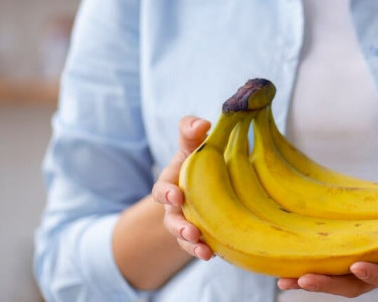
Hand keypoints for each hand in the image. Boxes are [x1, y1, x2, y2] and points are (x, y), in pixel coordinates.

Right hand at [152, 116, 213, 259]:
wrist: (209, 181)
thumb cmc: (197, 160)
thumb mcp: (192, 144)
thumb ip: (191, 131)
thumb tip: (202, 123)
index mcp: (172, 184)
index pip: (162, 191)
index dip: (167, 194)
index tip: (176, 196)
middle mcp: (176, 208)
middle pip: (172, 221)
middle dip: (179, 227)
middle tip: (190, 231)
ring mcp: (188, 224)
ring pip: (185, 238)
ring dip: (192, 244)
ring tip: (203, 250)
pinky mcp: (203, 236)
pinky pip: (200, 247)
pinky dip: (205, 251)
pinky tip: (214, 254)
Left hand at [277, 231, 377, 297]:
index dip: (374, 274)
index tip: (358, 267)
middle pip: (354, 286)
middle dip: (328, 286)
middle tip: (301, 282)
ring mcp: (369, 267)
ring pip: (337, 281)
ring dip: (312, 281)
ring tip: (283, 281)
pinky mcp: (357, 258)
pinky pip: (333, 267)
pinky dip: (311, 271)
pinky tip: (285, 273)